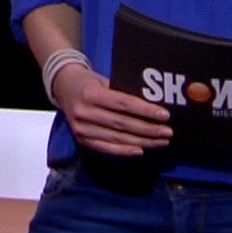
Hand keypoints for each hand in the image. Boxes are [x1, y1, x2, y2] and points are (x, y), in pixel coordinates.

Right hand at [50, 65, 171, 156]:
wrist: (63, 88)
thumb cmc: (89, 82)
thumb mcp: (104, 80)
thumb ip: (122, 93)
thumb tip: (152, 107)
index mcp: (90, 94)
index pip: (122, 104)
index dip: (145, 111)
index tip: (165, 116)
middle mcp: (84, 112)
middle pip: (122, 124)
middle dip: (148, 129)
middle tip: (168, 132)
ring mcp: (81, 129)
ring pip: (117, 138)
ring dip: (142, 141)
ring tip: (161, 141)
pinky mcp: (81, 140)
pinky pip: (106, 148)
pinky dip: (124, 151)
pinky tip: (140, 150)